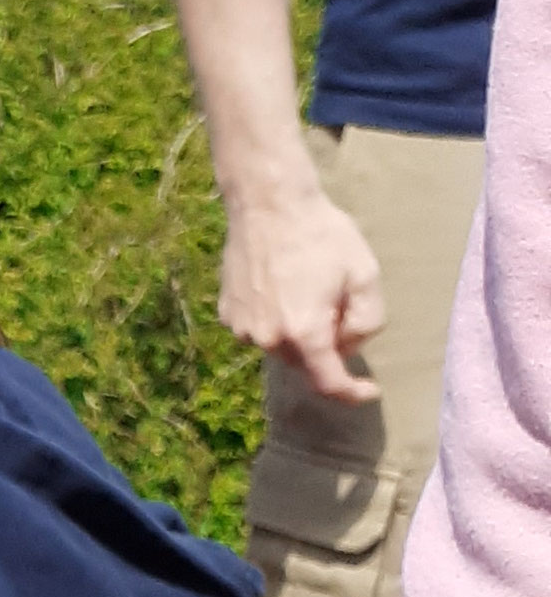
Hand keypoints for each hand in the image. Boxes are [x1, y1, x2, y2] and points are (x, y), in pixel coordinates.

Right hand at [215, 179, 385, 404]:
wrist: (267, 203)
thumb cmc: (321, 234)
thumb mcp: (365, 273)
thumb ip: (368, 321)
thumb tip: (349, 346)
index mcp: (304, 331)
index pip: (329, 383)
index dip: (352, 393)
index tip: (369, 390)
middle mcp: (268, 339)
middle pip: (305, 362)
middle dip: (326, 346)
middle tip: (338, 303)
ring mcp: (242, 328)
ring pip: (282, 347)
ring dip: (298, 332)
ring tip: (306, 288)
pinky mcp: (227, 314)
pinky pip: (259, 330)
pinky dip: (275, 319)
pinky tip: (281, 286)